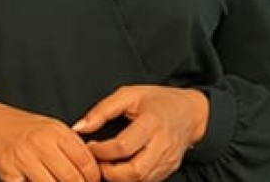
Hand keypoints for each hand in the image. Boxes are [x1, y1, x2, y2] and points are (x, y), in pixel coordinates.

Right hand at [0, 98, 100, 181]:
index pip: (86, 162)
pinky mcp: (9, 172)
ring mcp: (23, 158)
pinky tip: (38, 181)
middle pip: (73, 179)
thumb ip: (74, 147)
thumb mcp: (53, 129)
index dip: (94, 178)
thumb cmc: (26, 130)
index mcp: (56, 131)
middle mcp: (40, 143)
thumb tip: (95, 173)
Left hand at [73, 85, 207, 181]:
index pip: (123, 146)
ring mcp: (168, 160)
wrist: (190, 112)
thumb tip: (79, 128)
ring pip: (141, 181)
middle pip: (134, 171)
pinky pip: (147, 181)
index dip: (101, 151)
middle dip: (109, 171)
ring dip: (118, 178)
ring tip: (104, 165)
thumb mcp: (128, 95)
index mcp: (152, 123)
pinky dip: (129, 179)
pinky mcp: (169, 169)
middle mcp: (163, 145)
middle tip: (95, 162)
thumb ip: (102, 111)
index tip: (89, 146)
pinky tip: (118, 168)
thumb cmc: (158, 101)